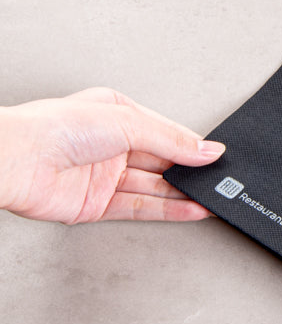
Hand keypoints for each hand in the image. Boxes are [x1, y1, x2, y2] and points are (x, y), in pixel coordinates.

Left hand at [0, 88, 224, 223]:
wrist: (16, 162)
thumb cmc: (54, 128)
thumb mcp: (127, 122)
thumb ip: (171, 139)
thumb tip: (206, 149)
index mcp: (116, 114)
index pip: (165, 132)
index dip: (191, 145)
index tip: (216, 156)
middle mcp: (110, 145)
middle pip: (161, 161)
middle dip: (190, 171)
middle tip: (219, 179)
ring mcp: (103, 176)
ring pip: (153, 187)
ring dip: (183, 193)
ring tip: (212, 197)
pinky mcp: (96, 205)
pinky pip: (140, 208)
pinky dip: (168, 210)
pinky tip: (190, 209)